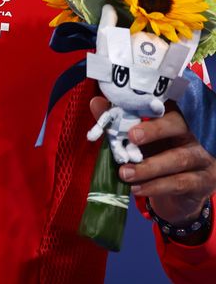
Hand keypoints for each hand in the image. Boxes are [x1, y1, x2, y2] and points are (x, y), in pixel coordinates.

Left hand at [91, 97, 215, 223]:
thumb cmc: (155, 158)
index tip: (132, 102)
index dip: (153, 101)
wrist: (176, 197)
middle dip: (154, 129)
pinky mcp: (203, 181)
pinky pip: (180, 182)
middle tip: (132, 136)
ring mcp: (202, 157)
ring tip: (124, 173)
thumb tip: (96, 102)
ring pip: (178, 158)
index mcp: (176, 117)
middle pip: (178, 124)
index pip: (168, 103)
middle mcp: (193, 133)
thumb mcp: (136, 140)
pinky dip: (155, 186)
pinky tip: (137, 188)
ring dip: (148, 167)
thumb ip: (118, 122)